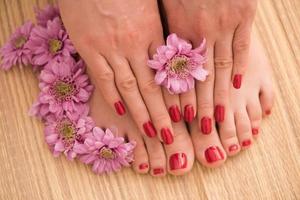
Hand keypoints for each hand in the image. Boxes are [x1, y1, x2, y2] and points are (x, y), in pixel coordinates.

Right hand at [59, 0, 174, 143]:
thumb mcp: (148, 4)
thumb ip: (156, 30)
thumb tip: (167, 54)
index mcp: (151, 31)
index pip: (166, 72)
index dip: (175, 96)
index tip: (183, 114)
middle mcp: (133, 44)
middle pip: (150, 86)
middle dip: (161, 113)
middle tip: (170, 135)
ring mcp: (110, 47)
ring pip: (129, 87)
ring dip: (141, 112)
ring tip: (150, 132)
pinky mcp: (89, 47)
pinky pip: (102, 77)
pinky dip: (112, 96)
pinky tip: (121, 112)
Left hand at [163, 0, 256, 130]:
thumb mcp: (164, 3)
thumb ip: (161, 29)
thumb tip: (157, 55)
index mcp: (177, 29)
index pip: (178, 72)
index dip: (178, 97)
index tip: (177, 117)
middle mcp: (199, 32)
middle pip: (198, 77)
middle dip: (198, 106)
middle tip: (199, 129)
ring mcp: (223, 25)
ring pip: (220, 69)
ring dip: (218, 96)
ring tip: (217, 119)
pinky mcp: (244, 15)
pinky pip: (241, 48)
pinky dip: (239, 69)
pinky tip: (236, 87)